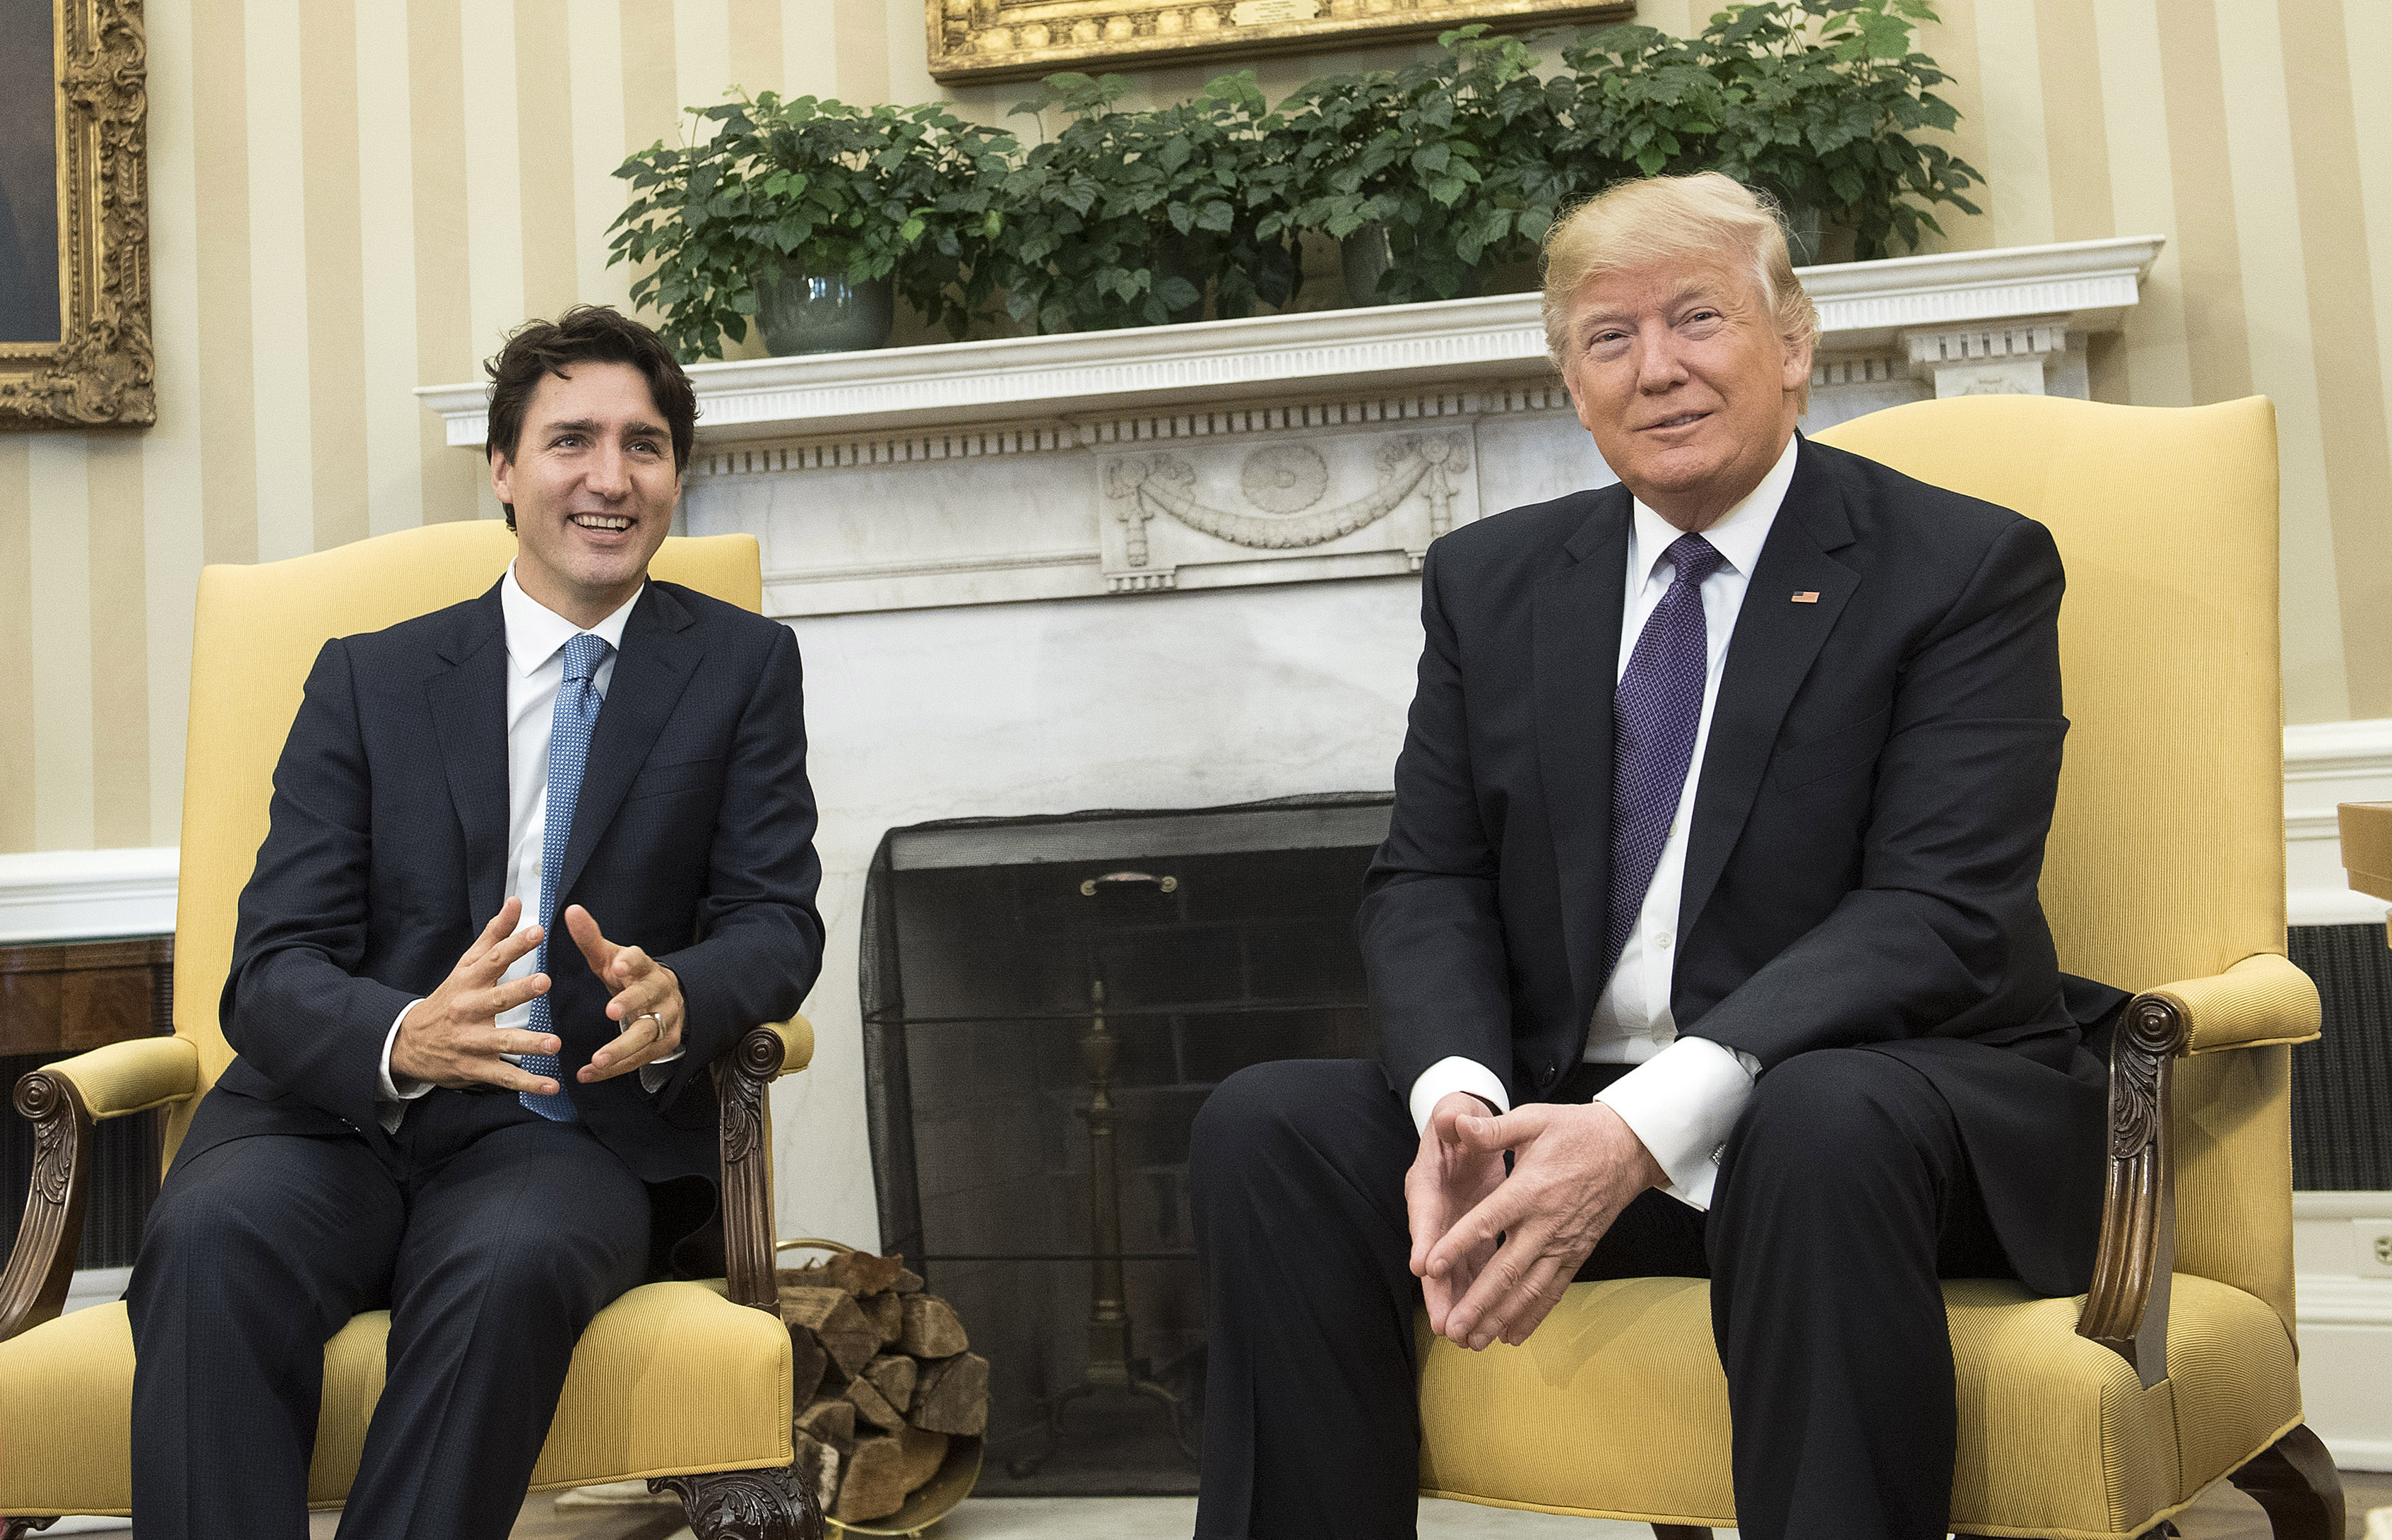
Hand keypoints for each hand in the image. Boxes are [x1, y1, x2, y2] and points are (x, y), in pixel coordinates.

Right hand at [390, 897, 563, 1095]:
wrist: (410, 1042)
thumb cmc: (450, 998)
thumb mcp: (467, 965)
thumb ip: (494, 935)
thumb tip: (516, 901)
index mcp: (469, 981)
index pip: (493, 960)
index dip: (515, 945)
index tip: (538, 931)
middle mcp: (469, 1010)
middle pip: (496, 999)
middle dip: (520, 991)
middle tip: (545, 982)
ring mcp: (471, 1041)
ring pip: (501, 1042)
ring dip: (529, 1044)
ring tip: (555, 1044)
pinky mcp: (474, 1068)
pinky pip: (504, 1076)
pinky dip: (528, 1083)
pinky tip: (552, 1085)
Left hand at [564, 904, 684, 1082]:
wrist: (667, 999)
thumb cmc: (630, 977)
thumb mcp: (611, 958)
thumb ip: (590, 939)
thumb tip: (571, 911)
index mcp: (646, 969)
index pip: (643, 962)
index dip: (632, 963)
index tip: (619, 964)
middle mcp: (660, 994)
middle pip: (649, 999)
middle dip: (632, 1004)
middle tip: (611, 1010)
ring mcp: (665, 1021)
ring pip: (647, 1035)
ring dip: (622, 1048)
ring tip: (597, 1059)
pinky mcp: (663, 1045)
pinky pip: (638, 1060)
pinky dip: (614, 1069)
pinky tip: (589, 1074)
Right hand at [1406, 1091, 1507, 1340]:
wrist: (1468, 1128)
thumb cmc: (1461, 1120)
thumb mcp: (1456, 1114)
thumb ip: (1454, 1118)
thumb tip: (1452, 1118)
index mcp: (1428, 1179)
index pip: (1425, 1211)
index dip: (1426, 1238)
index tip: (1424, 1265)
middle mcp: (1435, 1210)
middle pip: (1434, 1255)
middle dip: (1439, 1291)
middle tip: (1445, 1323)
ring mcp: (1452, 1227)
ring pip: (1454, 1271)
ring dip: (1459, 1303)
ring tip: (1464, 1337)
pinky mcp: (1473, 1236)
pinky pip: (1475, 1269)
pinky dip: (1479, 1294)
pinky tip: (1488, 1323)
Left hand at [1425, 1100, 1664, 1351]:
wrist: (1628, 1149)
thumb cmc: (1576, 1131)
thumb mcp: (1533, 1119)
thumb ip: (1493, 1129)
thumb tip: (1457, 1123)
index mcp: (1529, 1190)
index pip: (1487, 1222)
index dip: (1458, 1245)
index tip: (1431, 1266)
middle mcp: (1546, 1224)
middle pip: (1508, 1270)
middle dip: (1478, 1303)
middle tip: (1453, 1329)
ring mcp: (1564, 1244)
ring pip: (1530, 1289)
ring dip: (1502, 1317)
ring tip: (1475, 1342)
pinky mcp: (1577, 1254)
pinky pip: (1554, 1291)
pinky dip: (1533, 1316)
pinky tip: (1512, 1336)